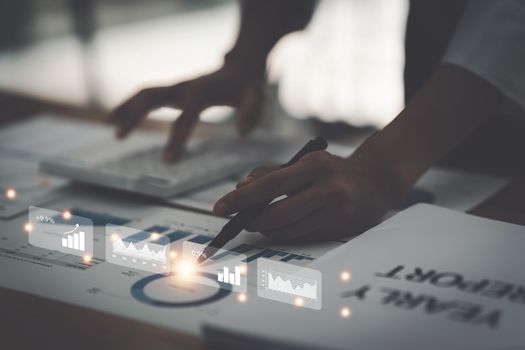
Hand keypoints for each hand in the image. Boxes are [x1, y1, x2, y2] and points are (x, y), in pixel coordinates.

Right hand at [109, 64, 265, 160]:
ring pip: (145, 92)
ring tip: (109, 126)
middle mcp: (185, 85)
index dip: (177, 138)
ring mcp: (178, 85)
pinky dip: (131, 104)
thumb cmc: (249, 85)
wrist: (242, 64)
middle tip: (118, 136)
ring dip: (126, 107)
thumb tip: (242, 133)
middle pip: (153, 96)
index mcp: (204, 91)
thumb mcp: (258, 98)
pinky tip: (117, 117)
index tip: (168, 162)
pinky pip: (148, 94)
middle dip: (134, 114)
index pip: (186, 116)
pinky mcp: (174, 88)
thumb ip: (252, 114)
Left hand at [213, 150, 395, 241]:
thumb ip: (272, 173)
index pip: (270, 184)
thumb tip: (241, 187)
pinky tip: (282, 225)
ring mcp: (335, 212)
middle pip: (276, 215)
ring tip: (262, 221)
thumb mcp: (305, 161)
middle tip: (243, 219)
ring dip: (267, 229)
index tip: (220, 208)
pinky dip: (284, 233)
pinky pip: (300, 237)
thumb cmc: (332, 169)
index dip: (241, 198)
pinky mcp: (338, 229)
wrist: (375, 182)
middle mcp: (327, 189)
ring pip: (286, 231)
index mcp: (315, 166)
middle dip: (253, 221)